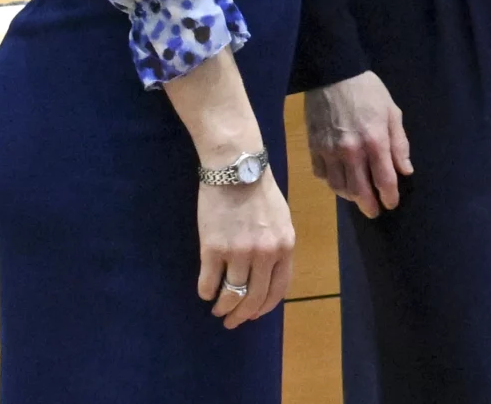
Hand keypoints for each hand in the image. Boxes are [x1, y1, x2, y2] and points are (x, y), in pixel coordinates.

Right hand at [196, 171, 294, 328]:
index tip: (254, 315)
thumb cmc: (259, 191)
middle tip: (232, 321)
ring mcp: (239, 252)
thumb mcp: (280, 219)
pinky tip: (205, 292)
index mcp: (285, 246)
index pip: (278, 290)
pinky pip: (208, 283)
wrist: (236, 168)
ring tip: (218, 309)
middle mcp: (265, 253)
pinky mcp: (213, 249)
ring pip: (231, 294)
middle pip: (254, 298)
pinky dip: (206, 292)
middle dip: (242, 315)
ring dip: (223, 307)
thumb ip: (277, 247)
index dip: (264, 307)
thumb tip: (268, 275)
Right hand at [304, 70, 411, 218]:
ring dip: (350, 197)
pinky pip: (322, 175)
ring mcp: (329, 151)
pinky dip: (332, 182)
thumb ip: (399, 143)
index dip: (389, 196)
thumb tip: (405, 170)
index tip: (391, 203)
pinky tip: (340, 180)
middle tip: (374, 211)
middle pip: (359, 190)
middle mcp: (351, 151)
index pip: (384, 180)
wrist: (332, 75)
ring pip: (338, 187)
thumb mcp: (392, 112)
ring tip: (359, 197)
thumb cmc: (368, 92)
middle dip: (369, 205)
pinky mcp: (314, 148)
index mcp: (374, 141)